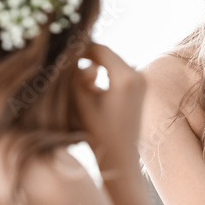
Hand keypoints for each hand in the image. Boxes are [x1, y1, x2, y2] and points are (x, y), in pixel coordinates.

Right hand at [70, 41, 145, 165]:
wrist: (119, 158)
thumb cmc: (97, 133)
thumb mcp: (82, 101)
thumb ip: (77, 76)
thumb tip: (76, 58)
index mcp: (126, 77)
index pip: (100, 49)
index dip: (79, 47)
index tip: (62, 50)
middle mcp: (138, 75)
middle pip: (107, 54)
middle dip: (87, 56)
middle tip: (66, 61)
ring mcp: (141, 82)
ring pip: (112, 62)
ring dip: (95, 65)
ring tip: (75, 75)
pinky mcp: (140, 89)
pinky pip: (118, 72)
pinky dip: (104, 73)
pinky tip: (89, 83)